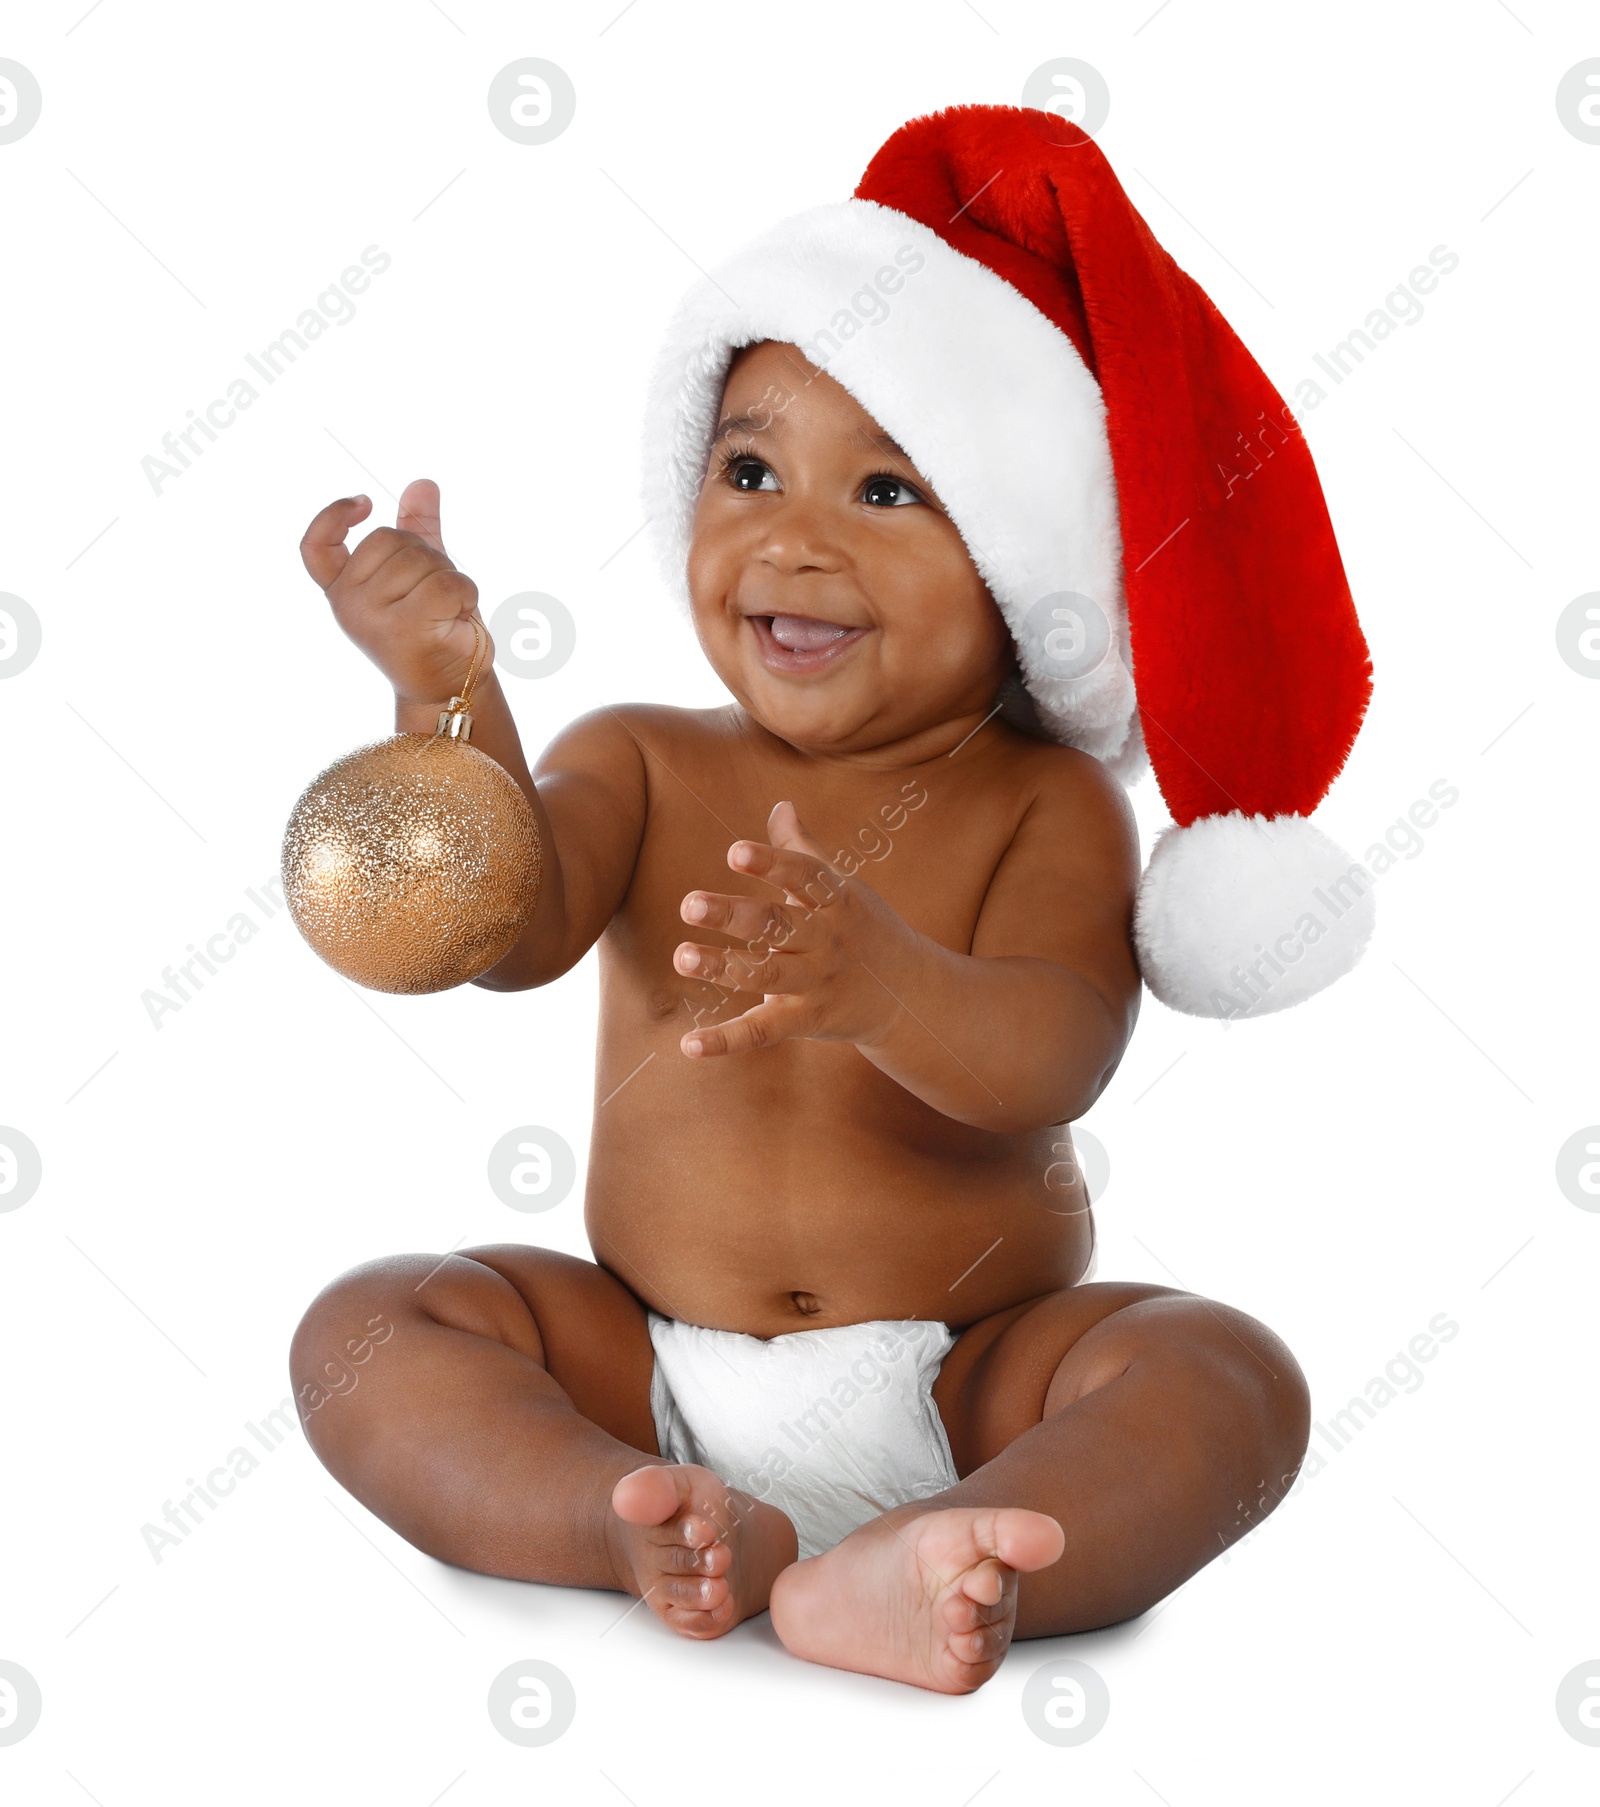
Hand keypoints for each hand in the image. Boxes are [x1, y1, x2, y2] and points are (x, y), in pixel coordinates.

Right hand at [299, 478, 488, 706]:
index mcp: (342, 590)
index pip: (316, 547)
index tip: (364, 502)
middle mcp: (348, 604)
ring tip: (447, 611)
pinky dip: (466, 593)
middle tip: (436, 596)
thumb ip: (418, 530)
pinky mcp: (406, 629)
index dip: (333, 517)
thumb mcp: (422, 573)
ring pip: (422, 560)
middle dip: (427, 556)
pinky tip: (459, 618)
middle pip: (391, 539)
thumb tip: (422, 483)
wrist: (452, 687)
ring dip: (450, 577)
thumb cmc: (435, 629)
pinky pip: (446, 583)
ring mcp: (372, 618)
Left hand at [673, 801, 919, 1058]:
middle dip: (734, 915)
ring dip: (723, 968)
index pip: (803, 877)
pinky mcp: (806, 1021)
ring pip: (766, 976)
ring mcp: (817, 984)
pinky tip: (689, 1044)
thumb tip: (781, 804)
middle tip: (689, 903)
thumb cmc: (865, 929)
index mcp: (836, 901)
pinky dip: (726, 1041)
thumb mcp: (844, 888)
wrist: (912, 995)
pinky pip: (762, 1032)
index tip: (735, 852)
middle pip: (778, 926)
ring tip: (681, 956)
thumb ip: (803, 851)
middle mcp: (826, 941)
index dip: (771, 863)